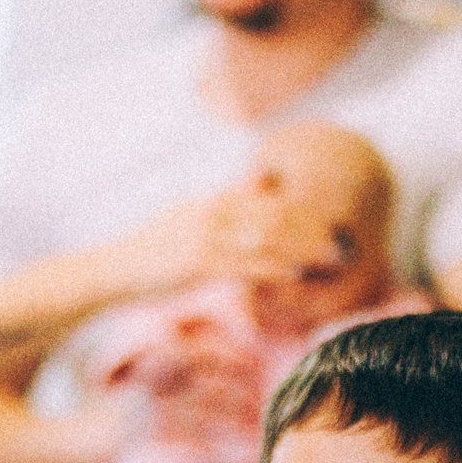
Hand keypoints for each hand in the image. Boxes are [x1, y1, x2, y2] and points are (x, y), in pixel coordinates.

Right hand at [108, 180, 345, 298]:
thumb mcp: (191, 220)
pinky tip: (297, 274)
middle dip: (314, 229)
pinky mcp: (197, 261)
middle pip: (276, 214)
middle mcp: (214, 211)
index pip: (271, 200)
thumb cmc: (155, 254)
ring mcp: (205, 235)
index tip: (337, 223)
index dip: (307, 212)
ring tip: (333, 258)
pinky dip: (273, 269)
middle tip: (346, 243)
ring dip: (303, 248)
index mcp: (215, 201)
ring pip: (265, 237)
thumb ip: (225, 207)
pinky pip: (244, 264)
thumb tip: (258, 188)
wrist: (115, 270)